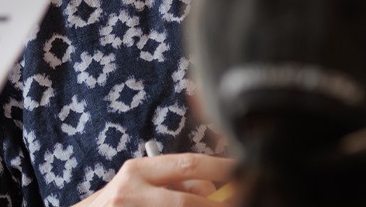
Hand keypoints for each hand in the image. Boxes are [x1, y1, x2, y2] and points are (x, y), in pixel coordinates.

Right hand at [72, 153, 235, 205]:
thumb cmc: (119, 202)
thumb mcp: (140, 184)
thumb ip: (174, 181)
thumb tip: (216, 188)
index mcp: (137, 171)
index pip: (188, 164)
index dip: (221, 168)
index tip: (245, 170)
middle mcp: (132, 193)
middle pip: (188, 200)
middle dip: (219, 205)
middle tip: (243, 202)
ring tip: (214, 206)